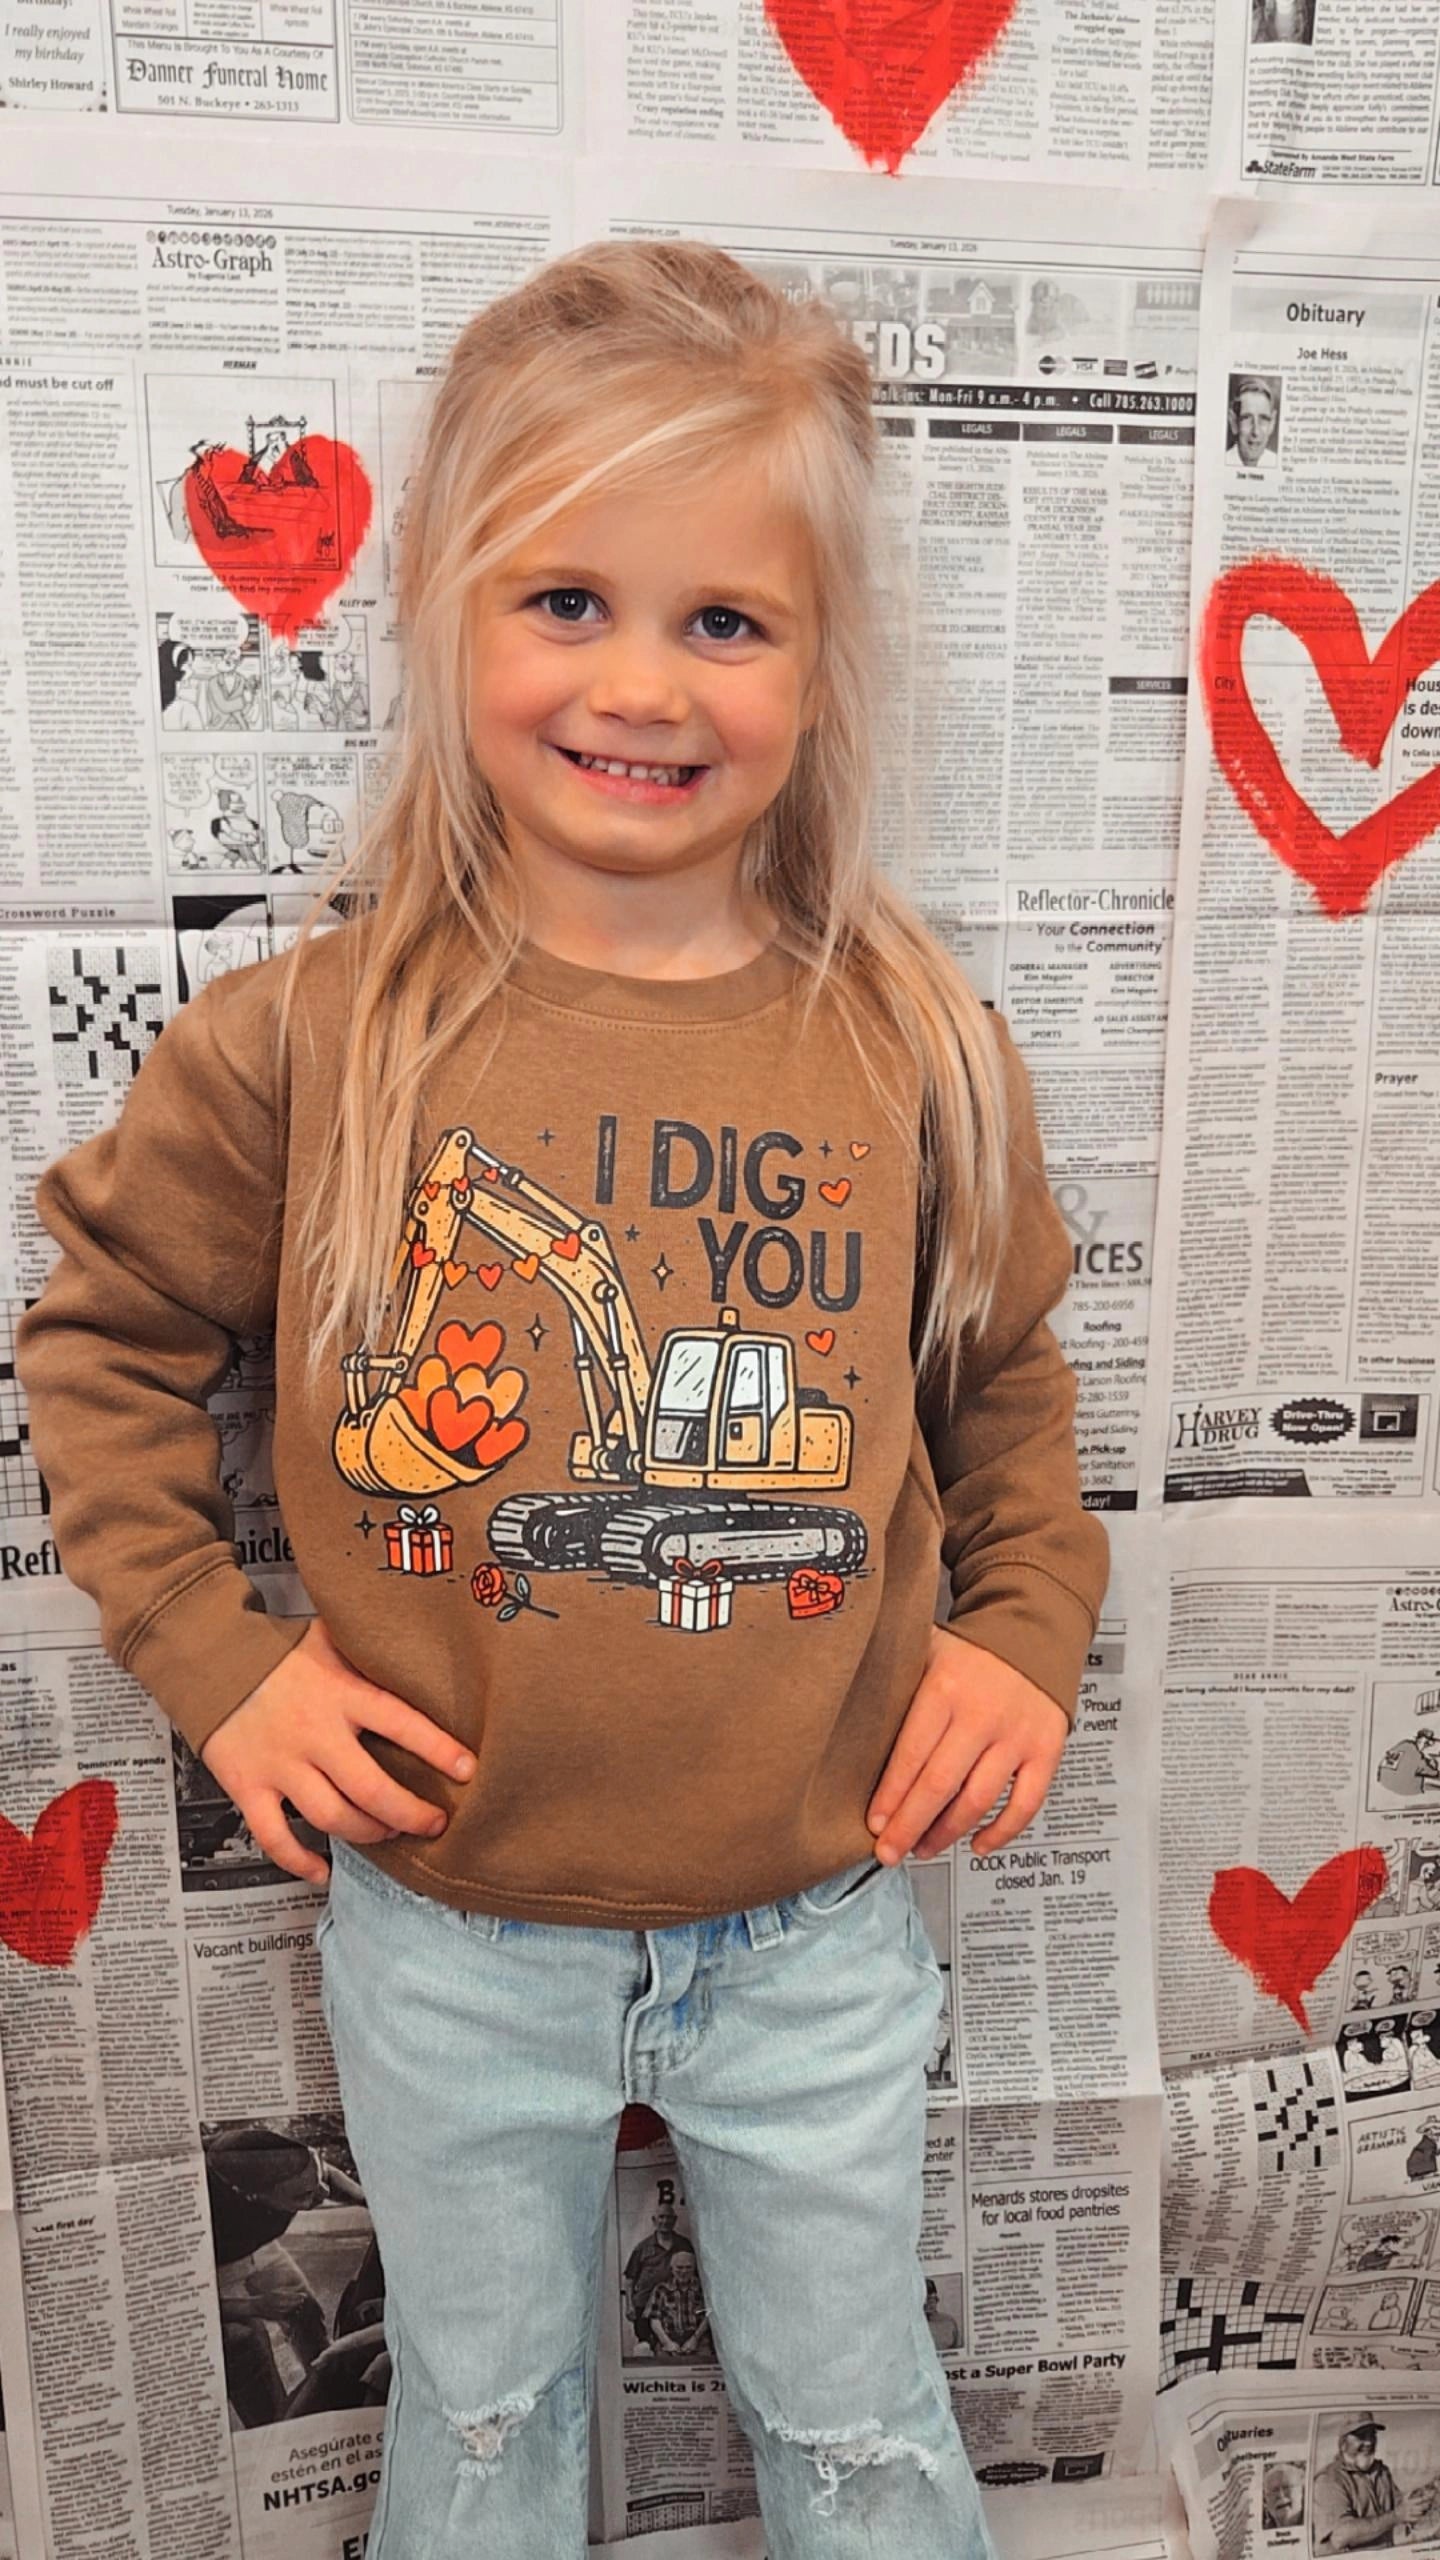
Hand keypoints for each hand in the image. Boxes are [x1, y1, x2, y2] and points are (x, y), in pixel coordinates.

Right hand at [200, 1617, 475, 1885]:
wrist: (210, 1656)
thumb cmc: (277, 1649)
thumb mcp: (331, 1638)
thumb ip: (370, 1649)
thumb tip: (421, 1641)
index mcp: (340, 1692)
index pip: (401, 1723)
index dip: (438, 1750)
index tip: (468, 1770)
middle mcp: (313, 1732)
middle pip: (371, 1789)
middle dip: (410, 1814)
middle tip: (434, 1823)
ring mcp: (279, 1764)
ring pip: (331, 1817)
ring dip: (368, 1834)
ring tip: (387, 1833)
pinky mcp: (247, 1786)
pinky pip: (274, 1838)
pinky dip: (299, 1861)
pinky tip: (322, 1870)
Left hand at [865, 1625, 1067, 1862]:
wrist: (1033, 1632)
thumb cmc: (972, 1651)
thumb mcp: (925, 1649)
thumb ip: (895, 1680)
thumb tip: (846, 1716)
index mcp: (946, 1687)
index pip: (911, 1753)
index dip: (891, 1795)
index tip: (874, 1823)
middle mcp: (983, 1713)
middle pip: (939, 1785)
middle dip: (910, 1826)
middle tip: (889, 1853)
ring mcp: (1017, 1736)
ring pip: (978, 1800)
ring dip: (946, 1833)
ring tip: (923, 1848)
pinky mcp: (1046, 1751)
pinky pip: (1025, 1804)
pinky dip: (1001, 1832)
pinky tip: (977, 1845)